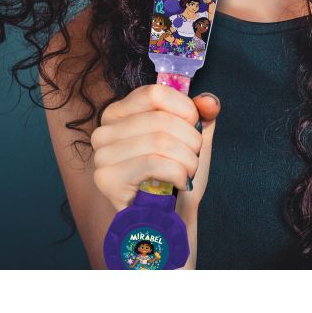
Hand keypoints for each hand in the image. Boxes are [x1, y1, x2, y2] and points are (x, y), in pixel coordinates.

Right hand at [91, 83, 220, 211]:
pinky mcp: (106, 179)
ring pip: (159, 141)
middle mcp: (104, 130)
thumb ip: (201, 113)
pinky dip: (177, 173)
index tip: (194, 125)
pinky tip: (180, 182)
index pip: (155, 93)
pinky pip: (152, 163)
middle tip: (194, 156)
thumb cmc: (176, 174)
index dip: (184, 108)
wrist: (168, 219)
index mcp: (120, 112)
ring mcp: (102, 155)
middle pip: (161, 119)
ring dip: (187, 159)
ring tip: (189, 171)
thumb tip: (210, 101)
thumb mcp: (191, 137)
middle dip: (190, 140)